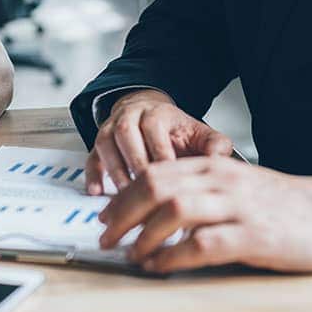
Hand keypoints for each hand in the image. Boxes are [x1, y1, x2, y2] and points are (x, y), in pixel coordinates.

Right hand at [85, 90, 232, 193]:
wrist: (150, 114)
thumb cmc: (176, 131)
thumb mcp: (200, 133)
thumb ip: (215, 145)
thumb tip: (220, 159)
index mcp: (157, 113)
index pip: (155, 130)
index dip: (161, 155)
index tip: (171, 180)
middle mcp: (131, 116)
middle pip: (127, 135)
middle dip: (136, 165)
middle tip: (147, 193)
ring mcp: (112, 128)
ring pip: (107, 144)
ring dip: (115, 171)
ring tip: (126, 198)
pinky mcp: (100, 143)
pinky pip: (91, 156)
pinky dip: (92, 174)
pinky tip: (97, 192)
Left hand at [98, 157, 311, 273]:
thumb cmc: (282, 203)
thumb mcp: (236, 184)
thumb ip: (200, 189)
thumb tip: (155, 210)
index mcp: (212, 164)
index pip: (154, 172)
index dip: (124, 194)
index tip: (105, 214)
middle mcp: (220, 178)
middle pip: (155, 186)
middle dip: (123, 212)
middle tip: (106, 236)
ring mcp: (237, 206)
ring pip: (174, 210)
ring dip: (144, 234)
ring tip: (130, 254)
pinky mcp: (254, 236)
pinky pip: (204, 244)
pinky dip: (175, 257)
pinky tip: (161, 267)